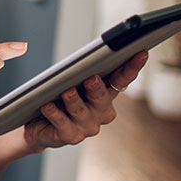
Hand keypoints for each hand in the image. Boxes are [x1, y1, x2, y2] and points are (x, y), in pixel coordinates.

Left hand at [23, 50, 147, 150]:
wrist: (39, 126)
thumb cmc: (56, 98)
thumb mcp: (65, 79)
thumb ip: (70, 65)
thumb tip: (43, 44)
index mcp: (104, 93)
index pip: (121, 80)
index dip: (131, 67)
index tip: (140, 53)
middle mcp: (100, 111)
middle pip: (102, 98)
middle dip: (97, 88)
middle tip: (91, 78)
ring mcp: (87, 126)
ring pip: (81, 111)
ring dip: (74, 101)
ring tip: (67, 91)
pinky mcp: (70, 136)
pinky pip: (63, 124)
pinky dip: (55, 114)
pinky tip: (47, 106)